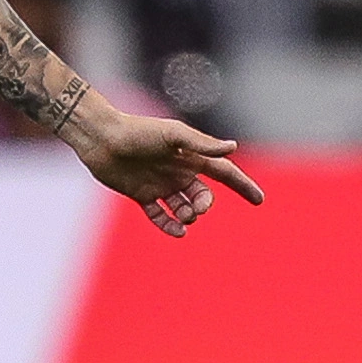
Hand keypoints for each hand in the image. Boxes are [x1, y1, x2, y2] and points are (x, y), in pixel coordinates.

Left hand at [61, 99, 264, 238]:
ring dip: (189, 216)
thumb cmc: (138, 131)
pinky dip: (170, 225)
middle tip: (198, 209)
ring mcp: (160, 184)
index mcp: (190, 156)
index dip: (242, 185)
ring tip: (186, 217)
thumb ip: (201, 144)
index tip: (259, 200)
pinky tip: (179, 231)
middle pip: (203, 195)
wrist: (102, 138)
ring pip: (184, 207)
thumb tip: (232, 148)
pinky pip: (160, 216)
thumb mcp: (172, 135)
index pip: (223, 172)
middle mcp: (178, 171)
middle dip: (206, 205)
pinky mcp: (141, 195)